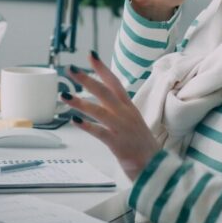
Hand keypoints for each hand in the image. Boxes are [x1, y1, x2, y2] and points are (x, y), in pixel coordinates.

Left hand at [60, 52, 159, 179]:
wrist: (157, 168)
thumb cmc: (141, 145)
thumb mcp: (132, 121)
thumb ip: (118, 109)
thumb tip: (103, 98)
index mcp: (128, 107)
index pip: (114, 82)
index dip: (102, 68)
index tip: (90, 54)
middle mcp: (126, 114)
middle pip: (105, 92)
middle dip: (87, 79)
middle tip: (71, 69)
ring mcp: (122, 128)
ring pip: (99, 110)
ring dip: (80, 102)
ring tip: (64, 96)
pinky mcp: (119, 144)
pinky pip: (100, 132)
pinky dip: (87, 126)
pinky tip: (74, 120)